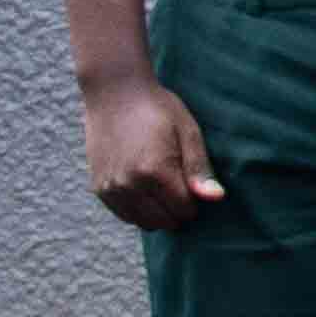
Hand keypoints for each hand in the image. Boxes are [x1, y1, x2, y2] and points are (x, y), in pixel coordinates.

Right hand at [79, 76, 224, 231]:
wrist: (115, 94)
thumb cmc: (158, 109)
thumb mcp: (188, 132)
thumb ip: (199, 169)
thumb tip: (216, 198)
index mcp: (154, 171)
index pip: (183, 210)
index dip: (195, 202)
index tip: (195, 186)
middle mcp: (129, 184)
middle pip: (164, 221)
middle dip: (178, 211)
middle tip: (182, 187)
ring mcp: (111, 188)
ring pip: (143, 222)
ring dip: (159, 214)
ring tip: (164, 188)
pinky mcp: (99, 188)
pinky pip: (125, 215)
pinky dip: (139, 210)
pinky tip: (147, 190)